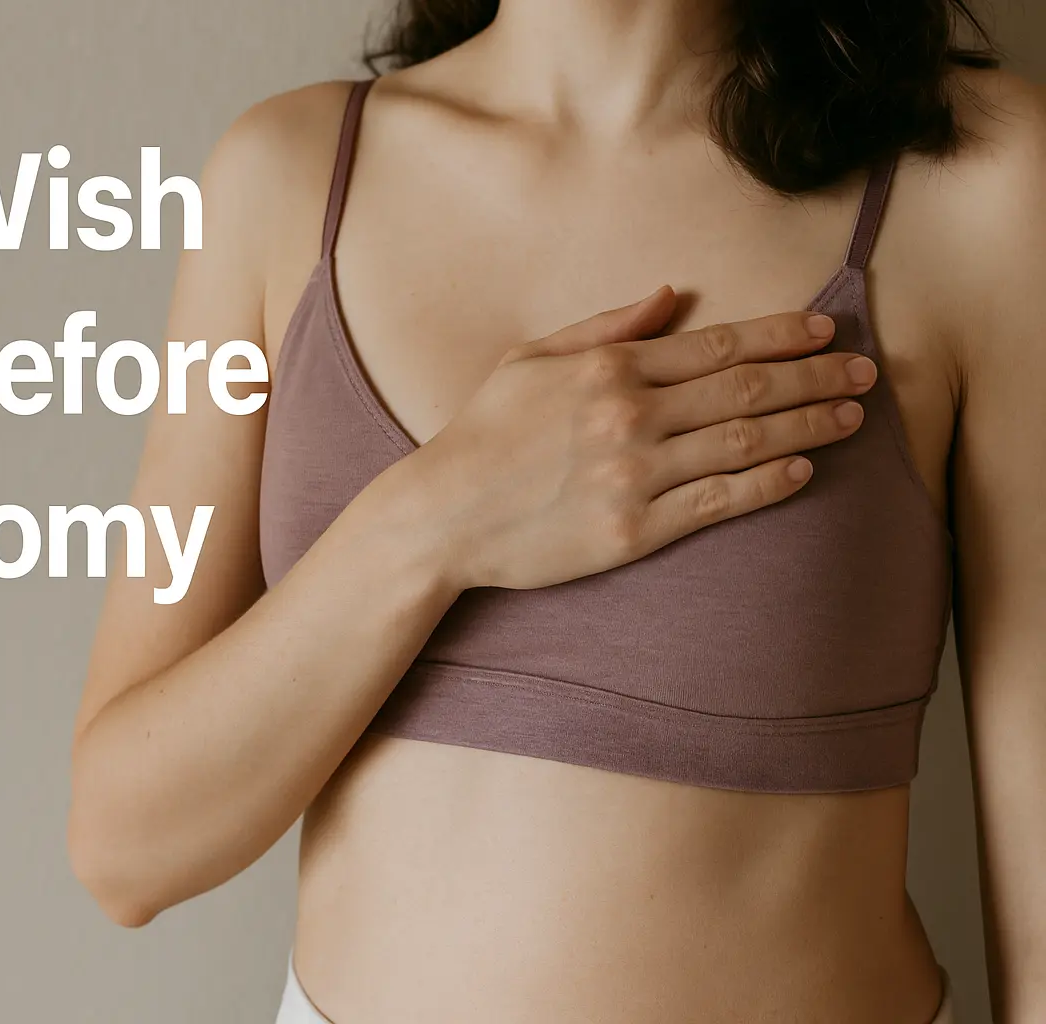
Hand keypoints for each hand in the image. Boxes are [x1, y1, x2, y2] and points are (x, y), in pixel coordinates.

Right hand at [406, 286, 875, 591]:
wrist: (440, 515)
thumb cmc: (481, 433)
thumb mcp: (529, 359)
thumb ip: (604, 326)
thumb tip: (670, 295)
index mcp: (607, 368)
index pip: (716, 345)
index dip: (781, 336)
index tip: (826, 331)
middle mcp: (628, 416)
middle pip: (745, 390)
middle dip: (815, 377)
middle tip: (867, 373)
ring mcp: (634, 475)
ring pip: (743, 443)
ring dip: (807, 427)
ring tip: (851, 419)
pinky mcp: (634, 531)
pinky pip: (718, 503)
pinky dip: (766, 484)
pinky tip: (801, 472)